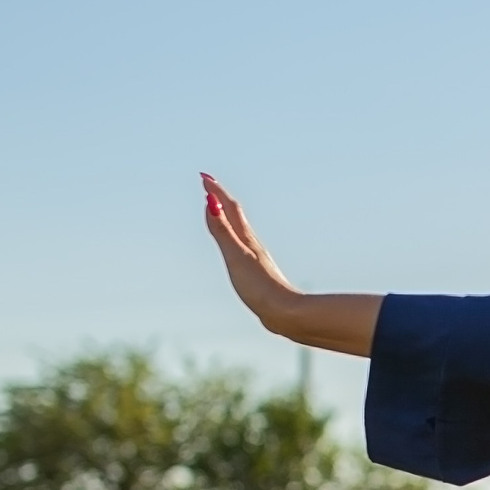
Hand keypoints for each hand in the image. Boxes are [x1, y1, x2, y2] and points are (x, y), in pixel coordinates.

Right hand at [200, 173, 305, 331]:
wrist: (285, 313)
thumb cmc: (260, 287)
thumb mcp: (236, 256)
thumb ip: (223, 231)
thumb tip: (211, 202)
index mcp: (246, 239)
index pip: (229, 208)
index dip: (216, 191)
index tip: (203, 176)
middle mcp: (252, 244)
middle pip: (235, 215)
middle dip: (220, 198)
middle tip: (207, 185)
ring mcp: (255, 258)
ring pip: (239, 229)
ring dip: (227, 215)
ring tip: (217, 208)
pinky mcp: (256, 272)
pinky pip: (240, 245)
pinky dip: (233, 236)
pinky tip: (234, 244)